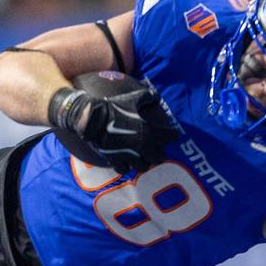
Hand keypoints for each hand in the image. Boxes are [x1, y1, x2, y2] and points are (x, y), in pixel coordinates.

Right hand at [50, 87, 178, 173]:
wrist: (93, 119)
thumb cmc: (114, 107)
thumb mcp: (132, 98)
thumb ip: (147, 97)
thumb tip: (156, 96)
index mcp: (150, 131)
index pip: (171, 136)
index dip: (172, 135)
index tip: (171, 134)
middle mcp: (143, 146)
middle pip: (159, 158)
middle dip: (159, 154)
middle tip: (155, 149)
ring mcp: (130, 155)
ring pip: (143, 167)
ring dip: (143, 162)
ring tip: (140, 157)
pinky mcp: (117, 160)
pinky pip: (125, 170)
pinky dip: (126, 166)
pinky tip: (124, 160)